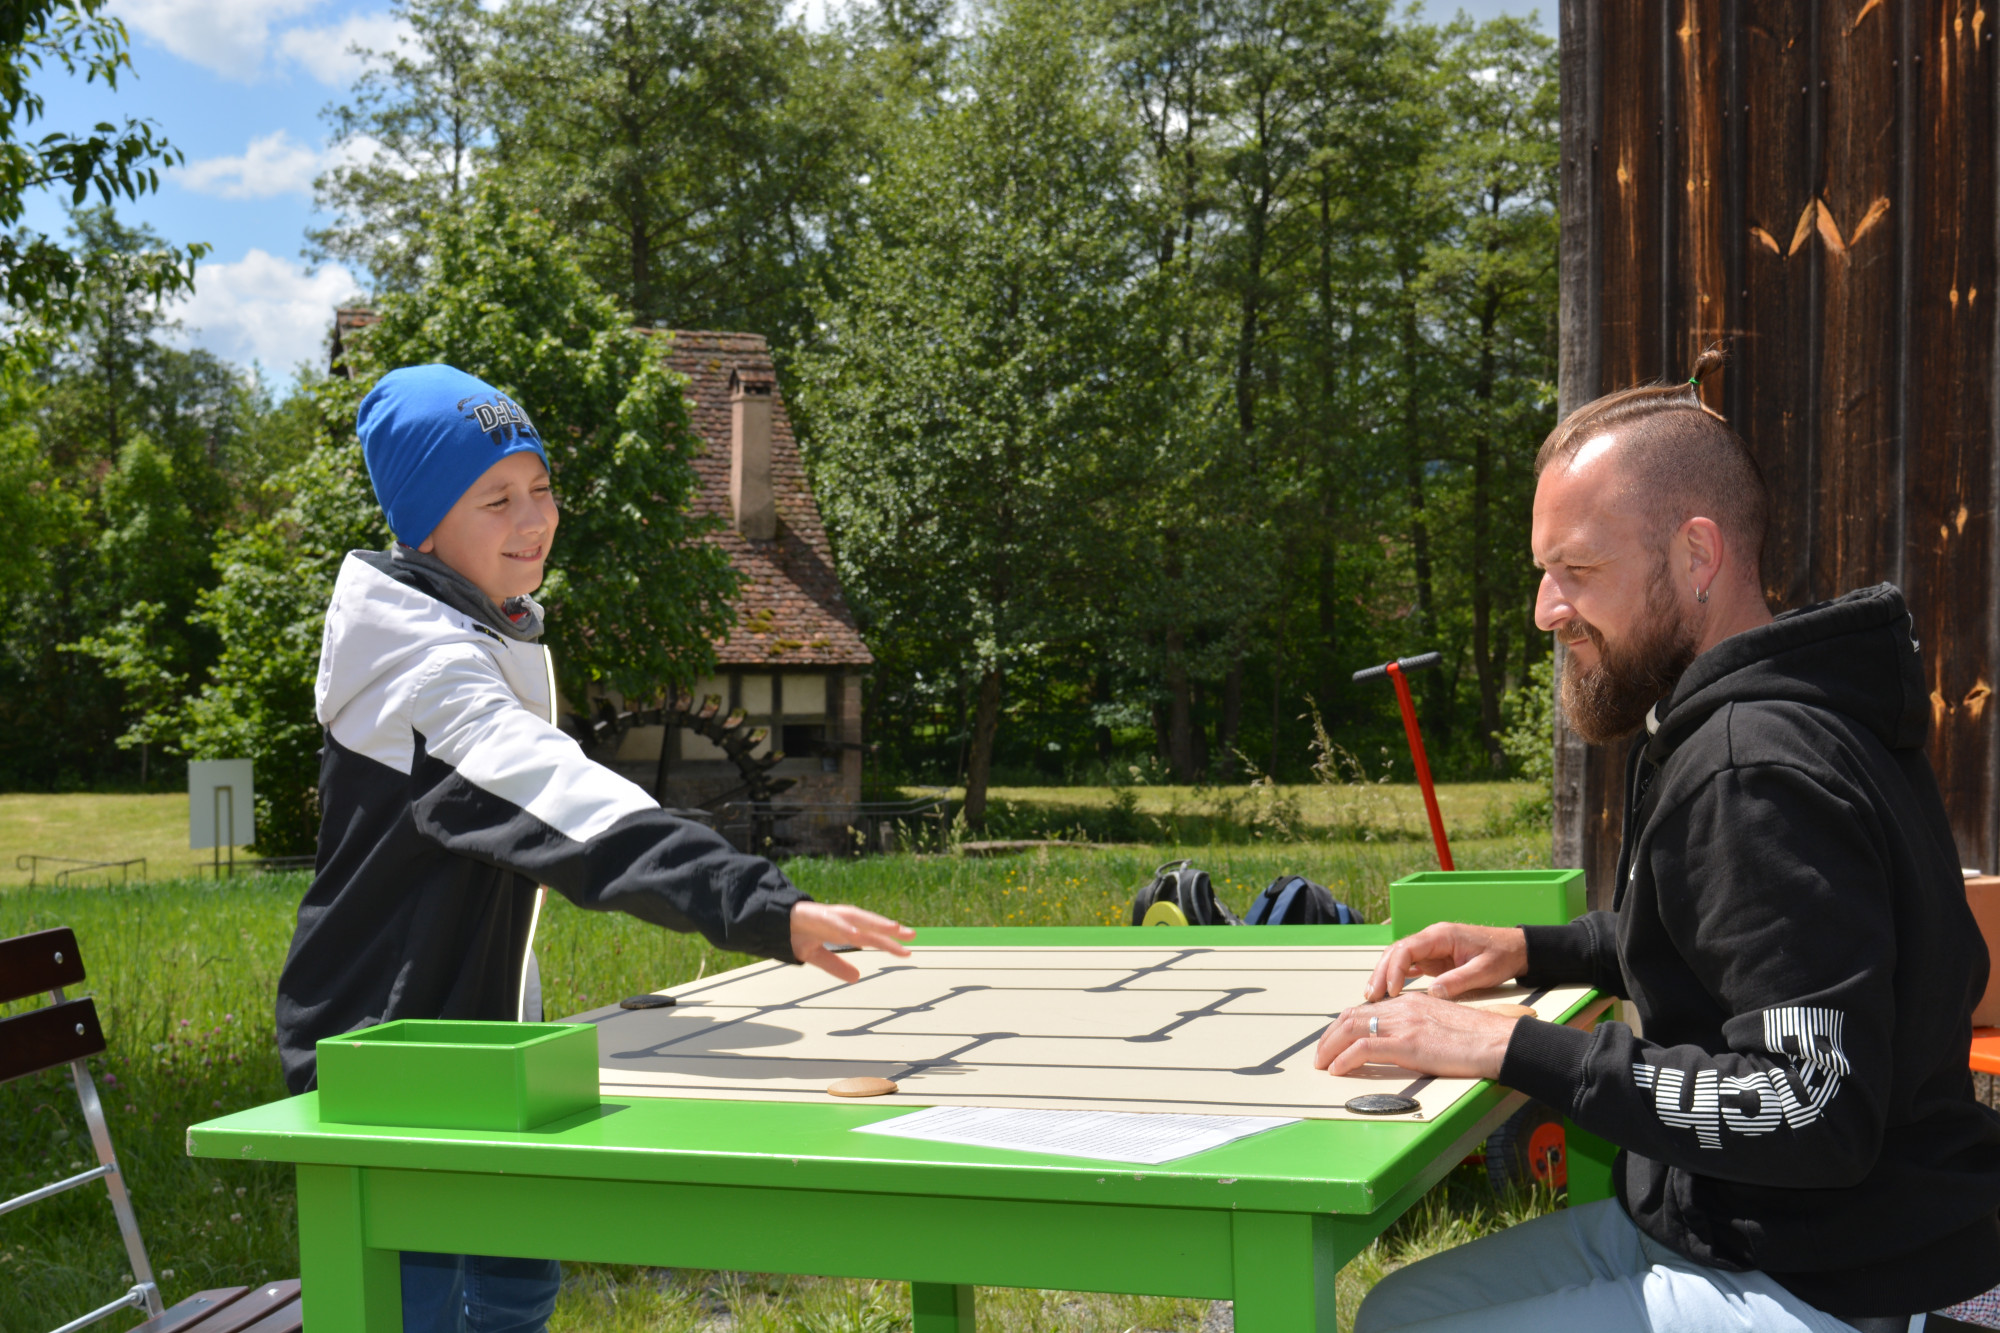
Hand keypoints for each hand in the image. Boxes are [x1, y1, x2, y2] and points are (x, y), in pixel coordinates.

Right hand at [790, 902, 915, 982]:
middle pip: (869, 923)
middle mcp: (839, 920)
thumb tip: (857, 977)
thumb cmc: (796, 935)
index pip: (870, 937)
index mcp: (842, 930)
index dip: (888, 943)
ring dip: (874, 921)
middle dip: (889, 929)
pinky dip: (844, 926)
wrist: (769, 922)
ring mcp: (827, 915)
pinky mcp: (813, 914)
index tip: (908, 952)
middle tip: (912, 935)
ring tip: (893, 928)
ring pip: (855, 917)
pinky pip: (831, 920)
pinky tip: (856, 933)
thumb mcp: (816, 956)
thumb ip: (835, 965)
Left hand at [1313, 991, 1518, 1080]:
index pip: (1367, 1009)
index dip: (1345, 1025)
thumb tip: (1403, 1045)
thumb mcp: (1442, 1026)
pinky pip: (1364, 1048)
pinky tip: (1337, 1070)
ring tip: (1322, 1064)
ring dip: (1330, 1047)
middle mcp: (1403, 1007)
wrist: (1498, 1041)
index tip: (1335, 1040)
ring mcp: (1404, 1024)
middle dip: (1330, 1035)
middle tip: (1321, 1054)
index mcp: (1411, 1002)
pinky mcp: (1408, 1044)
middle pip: (1352, 1016)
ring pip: (1351, 1029)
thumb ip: (1419, 1029)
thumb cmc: (1479, 1039)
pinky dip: (1345, 1059)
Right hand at [1363, 923, 1528, 1001]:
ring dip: (1384, 975)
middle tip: (1370, 996)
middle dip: (1380, 973)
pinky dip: (1395, 977)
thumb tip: (1431, 994)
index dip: (1394, 969)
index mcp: (1441, 935)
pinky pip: (1408, 965)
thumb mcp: (1484, 971)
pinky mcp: (1434, 958)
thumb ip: (1458, 981)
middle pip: (1395, 951)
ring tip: (1372, 997)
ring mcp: (1431, 948)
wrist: (1516, 949)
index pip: (1406, 948)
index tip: (1391, 991)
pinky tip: (1388, 993)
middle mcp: (1431, 938)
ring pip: (1398, 958)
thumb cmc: (1502, 955)